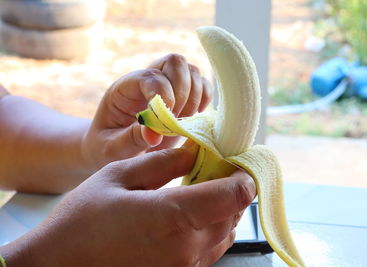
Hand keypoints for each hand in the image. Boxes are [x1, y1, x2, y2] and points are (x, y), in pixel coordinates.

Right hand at [1, 146, 255, 266]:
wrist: (60, 265)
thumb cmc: (83, 220)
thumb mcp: (119, 176)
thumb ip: (164, 163)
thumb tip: (197, 150)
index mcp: (174, 218)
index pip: (236, 195)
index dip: (243, 174)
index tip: (235, 158)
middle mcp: (187, 249)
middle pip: (235, 213)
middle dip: (232, 187)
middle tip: (214, 167)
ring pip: (225, 232)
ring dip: (222, 208)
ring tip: (200, 188)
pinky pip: (209, 249)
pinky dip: (209, 227)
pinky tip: (188, 214)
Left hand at [81, 54, 211, 169]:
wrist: (117, 149)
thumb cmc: (108, 148)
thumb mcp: (111, 149)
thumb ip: (130, 140)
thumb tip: (154, 134)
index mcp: (125, 88)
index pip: (150, 76)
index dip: (162, 94)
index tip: (163, 120)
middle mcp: (147, 79)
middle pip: (175, 62)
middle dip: (182, 92)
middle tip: (174, 120)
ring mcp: (167, 83)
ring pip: (192, 71)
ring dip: (194, 97)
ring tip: (182, 123)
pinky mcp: (183, 94)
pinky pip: (203, 84)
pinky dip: (205, 99)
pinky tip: (193, 118)